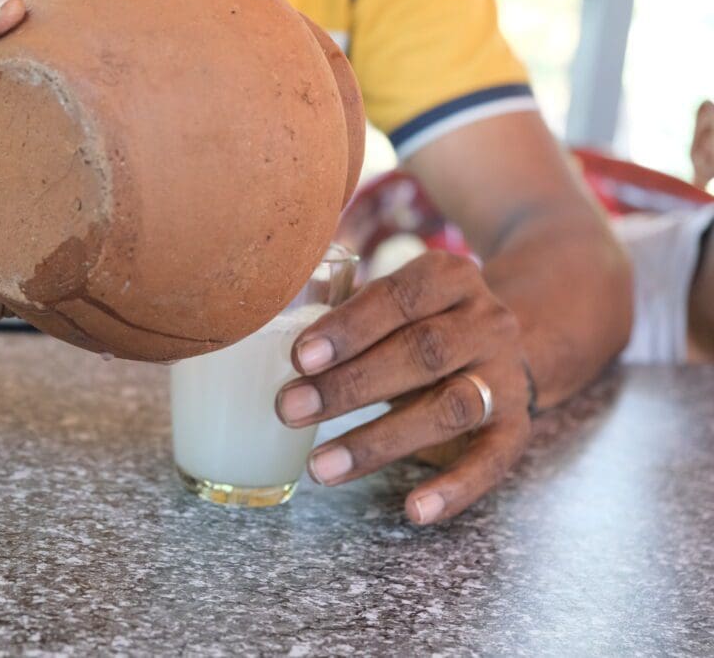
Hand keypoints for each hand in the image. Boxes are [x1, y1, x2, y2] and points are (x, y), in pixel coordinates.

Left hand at [276, 251, 531, 525]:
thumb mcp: (393, 302)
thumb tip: (271, 316)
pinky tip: (413, 510)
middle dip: (350, 385)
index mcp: (450, 278)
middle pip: (422, 352)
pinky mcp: (517, 427)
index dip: (348, 327)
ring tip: (321, 467)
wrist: (512, 344)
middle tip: (289, 410)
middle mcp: (487, 323)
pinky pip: (492, 461)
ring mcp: (505, 377)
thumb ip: (345, 309)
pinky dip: (455, 488)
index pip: (398, 297)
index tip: (299, 356)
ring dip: (380, 440)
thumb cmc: (420, 323)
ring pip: (450, 407)